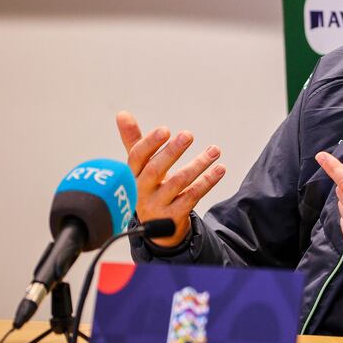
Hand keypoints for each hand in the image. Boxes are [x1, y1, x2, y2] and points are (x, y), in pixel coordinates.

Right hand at [116, 110, 225, 246]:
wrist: (156, 229)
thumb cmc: (148, 188)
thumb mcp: (139, 167)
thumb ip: (133, 140)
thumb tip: (122, 113)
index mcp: (131, 175)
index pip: (137, 157)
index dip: (150, 143)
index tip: (165, 129)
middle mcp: (141, 191)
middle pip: (155, 169)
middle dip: (172, 151)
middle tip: (188, 134)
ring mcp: (157, 205)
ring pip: (178, 182)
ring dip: (198, 164)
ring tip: (214, 150)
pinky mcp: (174, 216)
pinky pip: (192, 196)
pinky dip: (207, 182)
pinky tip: (219, 169)